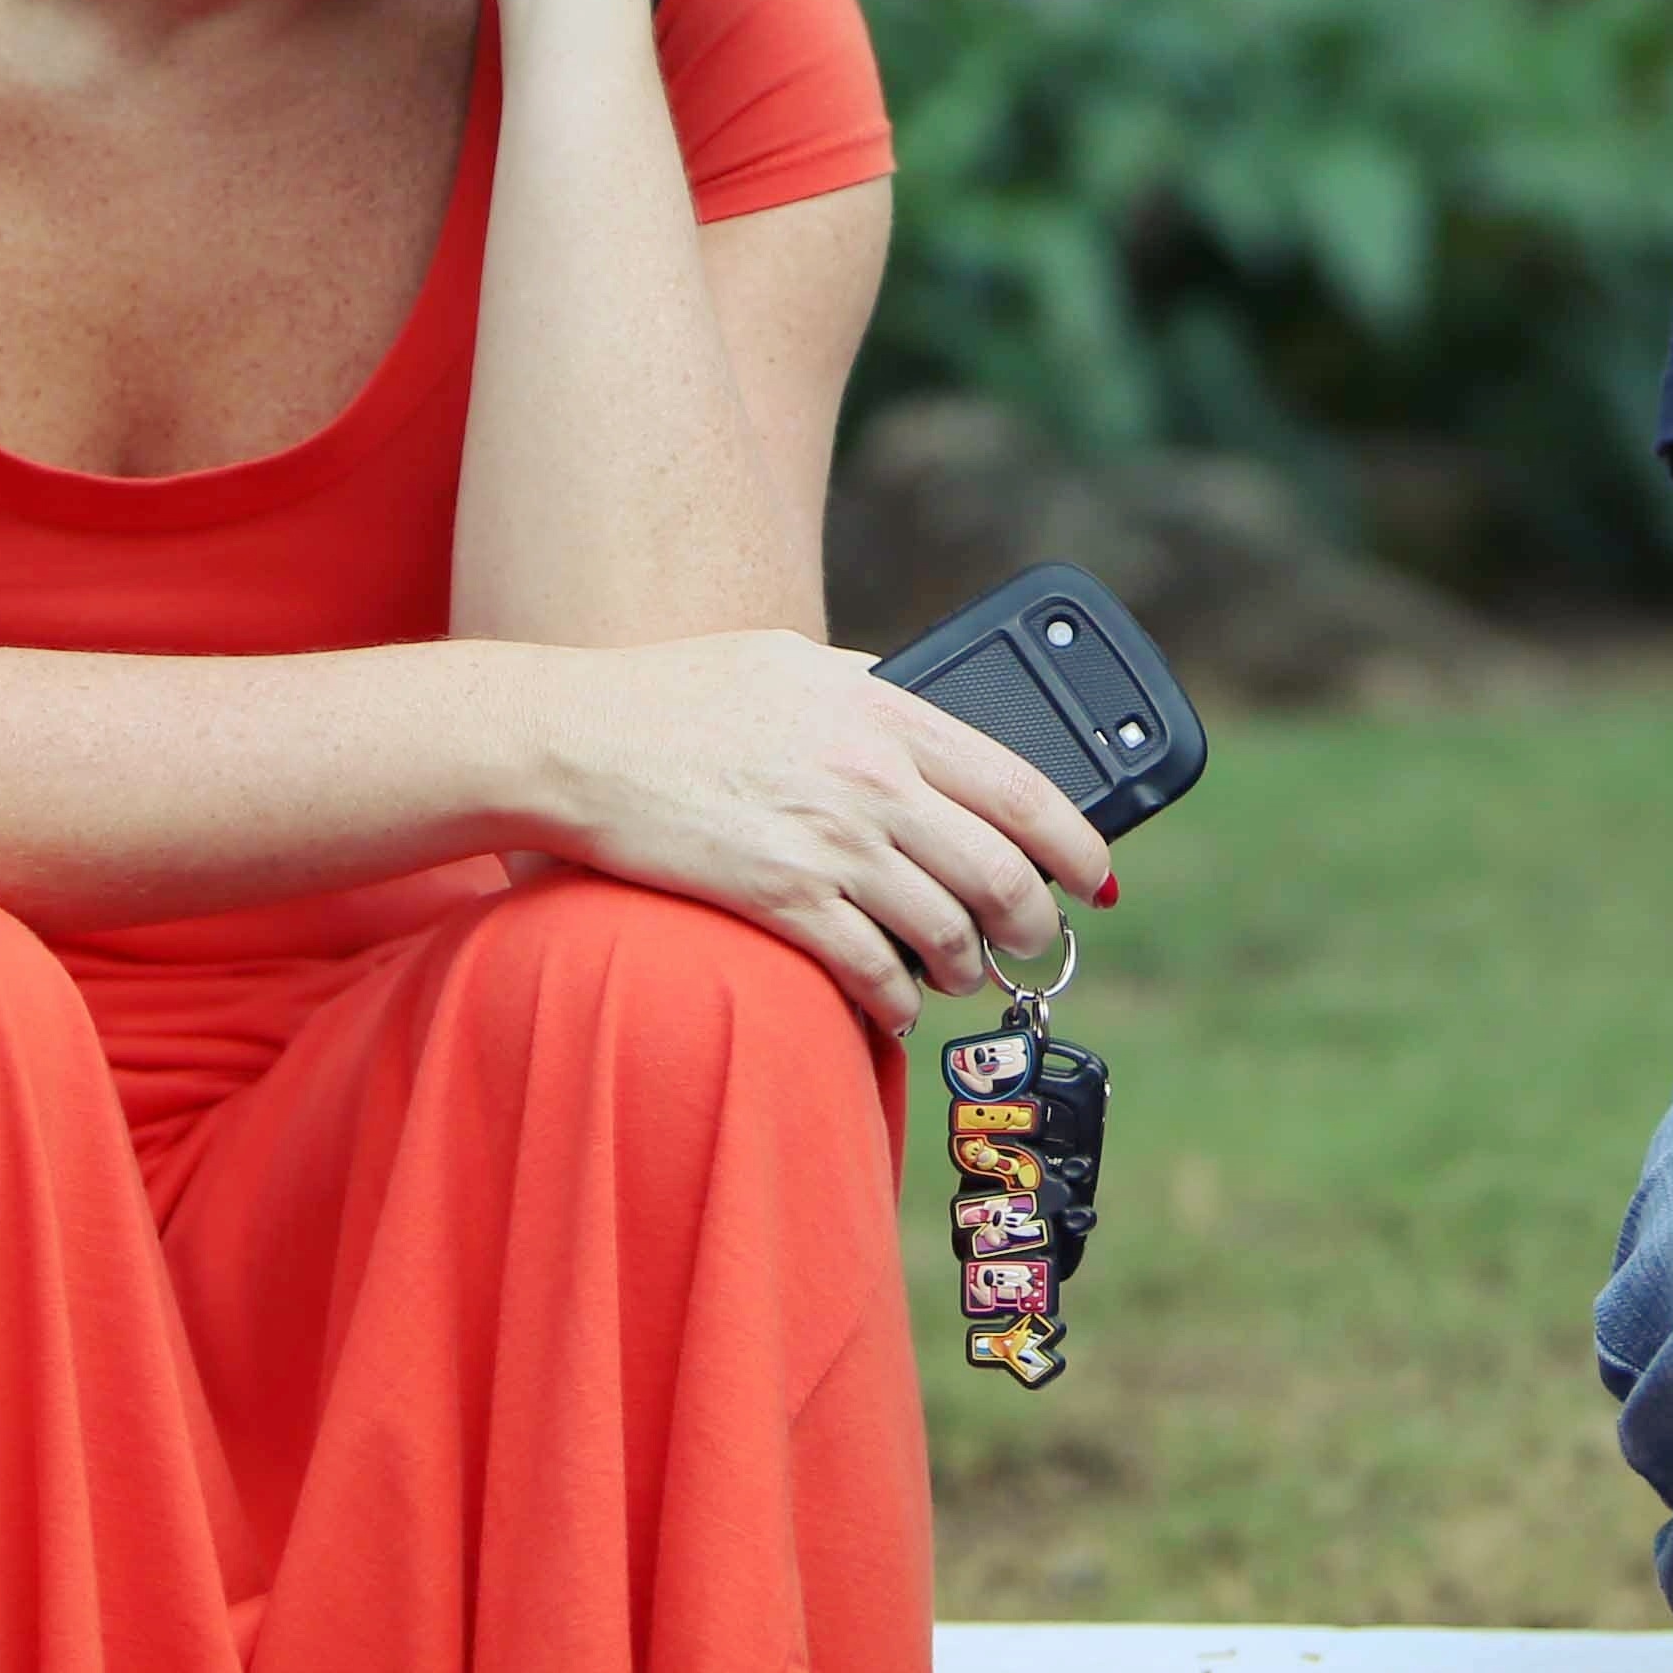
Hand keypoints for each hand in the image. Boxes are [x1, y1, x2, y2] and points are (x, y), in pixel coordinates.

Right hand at [523, 629, 1112, 1033]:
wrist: (577, 739)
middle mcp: (873, 779)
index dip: (1077, 843)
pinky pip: (872, 973)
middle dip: (1031, 923)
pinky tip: (897, 1006)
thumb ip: (870, 697)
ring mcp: (829, 844)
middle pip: (999, 873)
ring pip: (945, 931)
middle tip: (1031, 940)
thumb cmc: (679, 695)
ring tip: (959, 973)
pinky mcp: (780, 900)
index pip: (1022, 787)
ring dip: (966, 967)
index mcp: (887, 712)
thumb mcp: (794, 666)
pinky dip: (898, 1002)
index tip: (1094, 877)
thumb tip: (930, 726)